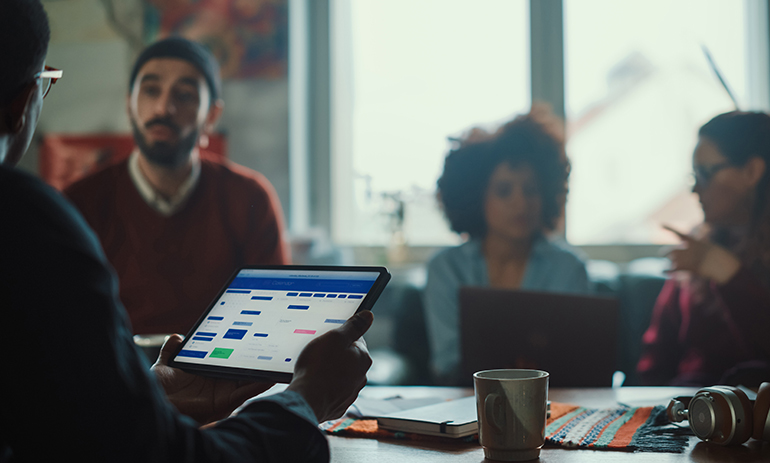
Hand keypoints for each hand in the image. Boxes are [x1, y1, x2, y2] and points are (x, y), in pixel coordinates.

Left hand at [151, 334, 274, 424]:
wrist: (151, 404)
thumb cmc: (157, 390)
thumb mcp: (164, 366)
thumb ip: (171, 351)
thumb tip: (177, 337)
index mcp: (207, 375)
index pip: (228, 362)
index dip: (240, 353)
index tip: (254, 340)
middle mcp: (217, 385)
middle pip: (242, 372)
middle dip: (258, 362)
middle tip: (273, 348)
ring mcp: (222, 394)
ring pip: (248, 382)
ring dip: (262, 374)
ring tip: (277, 362)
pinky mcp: (223, 403)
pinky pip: (244, 393)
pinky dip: (257, 386)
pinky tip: (269, 378)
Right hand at [286, 310, 373, 422]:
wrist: (306, 401)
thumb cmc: (318, 367)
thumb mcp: (335, 338)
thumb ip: (353, 326)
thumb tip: (369, 316)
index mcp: (363, 358)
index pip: (356, 340)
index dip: (340, 337)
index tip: (328, 339)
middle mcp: (361, 376)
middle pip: (349, 359)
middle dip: (335, 355)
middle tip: (318, 354)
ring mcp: (350, 393)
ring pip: (341, 376)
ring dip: (330, 372)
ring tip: (314, 370)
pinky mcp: (338, 405)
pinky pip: (332, 392)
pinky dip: (325, 388)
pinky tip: (314, 385)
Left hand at [663, 225, 740, 283]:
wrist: (717, 262)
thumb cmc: (715, 255)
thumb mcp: (708, 246)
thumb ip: (697, 247)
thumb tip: (694, 253)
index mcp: (691, 241)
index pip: (677, 233)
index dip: (669, 228)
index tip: (661, 224)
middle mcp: (684, 249)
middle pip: (669, 251)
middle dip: (666, 252)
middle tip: (662, 254)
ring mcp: (683, 258)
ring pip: (671, 261)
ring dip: (671, 263)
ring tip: (671, 266)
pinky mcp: (683, 267)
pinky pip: (672, 270)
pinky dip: (666, 271)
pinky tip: (662, 271)